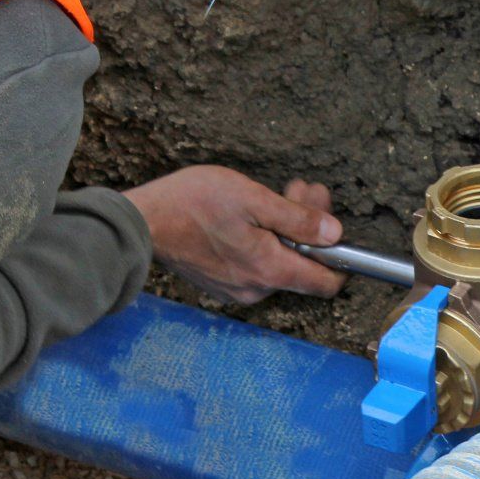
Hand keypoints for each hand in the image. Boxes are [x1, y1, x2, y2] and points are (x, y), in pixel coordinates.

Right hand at [122, 167, 346, 304]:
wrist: (141, 223)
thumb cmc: (192, 205)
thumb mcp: (253, 199)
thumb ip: (298, 220)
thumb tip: (334, 234)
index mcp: (270, 270)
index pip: (327, 283)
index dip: (338, 253)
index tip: (329, 221)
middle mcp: (257, 289)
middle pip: (302, 265)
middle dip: (308, 228)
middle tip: (300, 189)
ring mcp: (237, 289)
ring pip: (278, 263)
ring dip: (284, 231)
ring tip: (275, 196)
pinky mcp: (222, 283)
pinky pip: (255, 266)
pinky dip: (261, 242)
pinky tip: (250, 216)